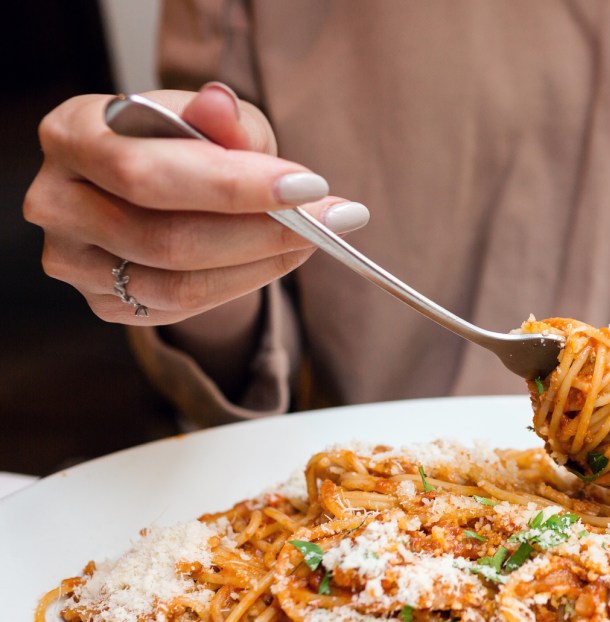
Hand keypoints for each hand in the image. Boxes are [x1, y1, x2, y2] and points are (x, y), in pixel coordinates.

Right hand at [23, 83, 368, 326]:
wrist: (164, 188)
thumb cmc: (184, 143)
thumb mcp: (214, 119)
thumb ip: (223, 120)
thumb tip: (220, 106)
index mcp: (72, 133)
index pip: (147, 171)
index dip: (232, 184)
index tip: (308, 185)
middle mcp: (57, 200)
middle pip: (165, 237)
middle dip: (262, 229)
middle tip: (330, 219)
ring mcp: (74, 259)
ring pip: (178, 281)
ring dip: (262, 262)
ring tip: (314, 236)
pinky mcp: (103, 302)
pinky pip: (182, 306)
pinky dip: (243, 283)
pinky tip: (279, 258)